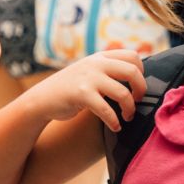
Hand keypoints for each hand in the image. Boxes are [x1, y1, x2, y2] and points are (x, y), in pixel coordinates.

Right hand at [23, 50, 146, 130]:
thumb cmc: (71, 89)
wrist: (42, 99)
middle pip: (132, 71)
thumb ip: (108, 70)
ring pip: (123, 93)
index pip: (132, 56)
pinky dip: (114, 121)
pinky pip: (106, 110)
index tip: (137, 87)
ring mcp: (88, 78)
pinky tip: (115, 127)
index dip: (141, 72)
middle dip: (141, 89)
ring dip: (130, 109)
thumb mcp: (89, 71)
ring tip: (127, 117)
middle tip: (138, 101)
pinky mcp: (81, 94)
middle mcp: (96, 64)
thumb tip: (137, 78)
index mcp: (100, 57)